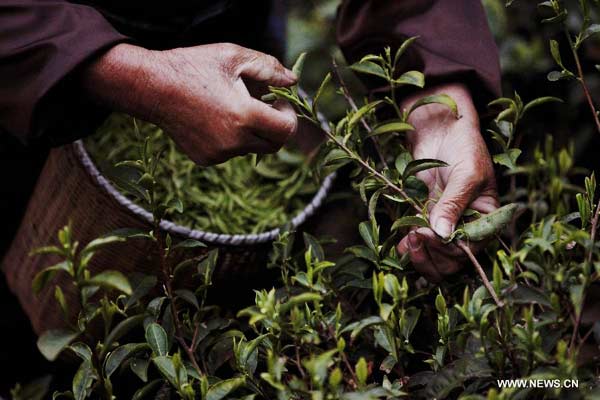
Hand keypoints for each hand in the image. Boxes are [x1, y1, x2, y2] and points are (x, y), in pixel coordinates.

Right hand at [82, 43, 297, 164]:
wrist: (152, 87)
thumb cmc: (194, 67)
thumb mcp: (234, 57)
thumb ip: (269, 69)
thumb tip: (293, 81)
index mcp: (244, 116)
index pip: (286, 130)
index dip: (289, 115)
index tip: (279, 102)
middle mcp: (233, 142)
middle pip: (274, 145)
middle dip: (276, 127)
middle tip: (266, 106)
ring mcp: (218, 154)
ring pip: (252, 148)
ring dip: (253, 131)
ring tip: (235, 106)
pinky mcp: (206, 159)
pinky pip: (231, 153)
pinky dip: (233, 138)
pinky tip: (216, 118)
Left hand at [397, 83, 498, 281]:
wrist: (441, 130)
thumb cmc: (464, 147)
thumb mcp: (466, 175)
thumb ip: (454, 204)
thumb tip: (442, 234)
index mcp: (486, 220)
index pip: (470, 250)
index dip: (448, 250)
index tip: (427, 234)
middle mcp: (467, 228)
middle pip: (451, 262)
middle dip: (432, 257)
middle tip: (415, 239)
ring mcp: (444, 225)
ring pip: (434, 258)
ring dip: (420, 256)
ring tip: (407, 243)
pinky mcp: (425, 218)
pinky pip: (419, 243)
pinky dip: (409, 249)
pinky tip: (401, 246)